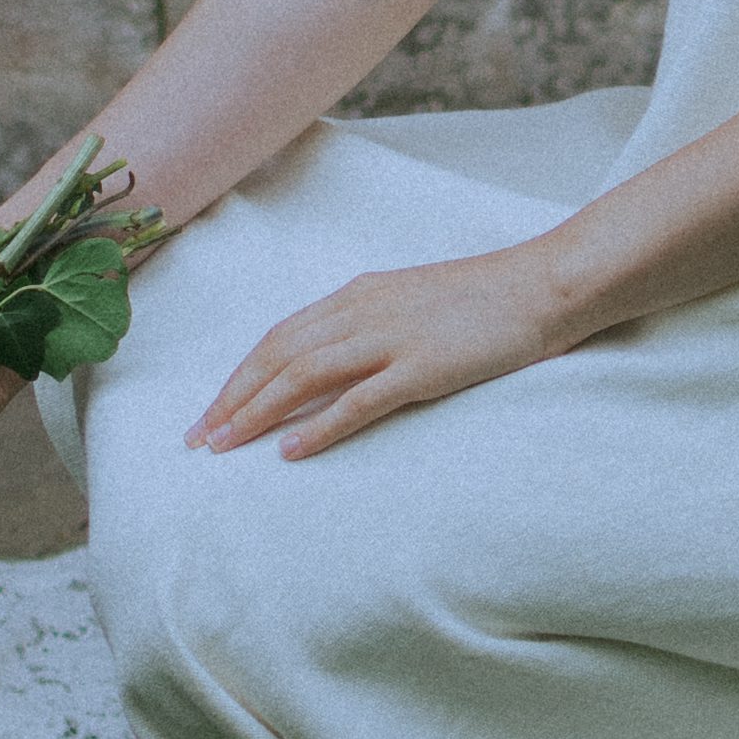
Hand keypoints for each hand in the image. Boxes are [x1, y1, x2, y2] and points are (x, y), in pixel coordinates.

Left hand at [189, 248, 571, 462]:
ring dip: (257, 412)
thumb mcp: (411, 301)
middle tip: (198, 439)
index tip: (211, 410)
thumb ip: (369, 325)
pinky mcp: (423, 367)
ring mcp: (392, 338)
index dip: (240, 375)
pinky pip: (357, 401)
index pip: (279, 336)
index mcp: (358, 295)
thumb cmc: (482, 298)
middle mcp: (363, 312)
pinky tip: (290, 451)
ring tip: (225, 446)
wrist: (541, 286)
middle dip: (233, 398)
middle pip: (278, 356)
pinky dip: (318, 427)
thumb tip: (330, 362)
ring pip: (303, 375)